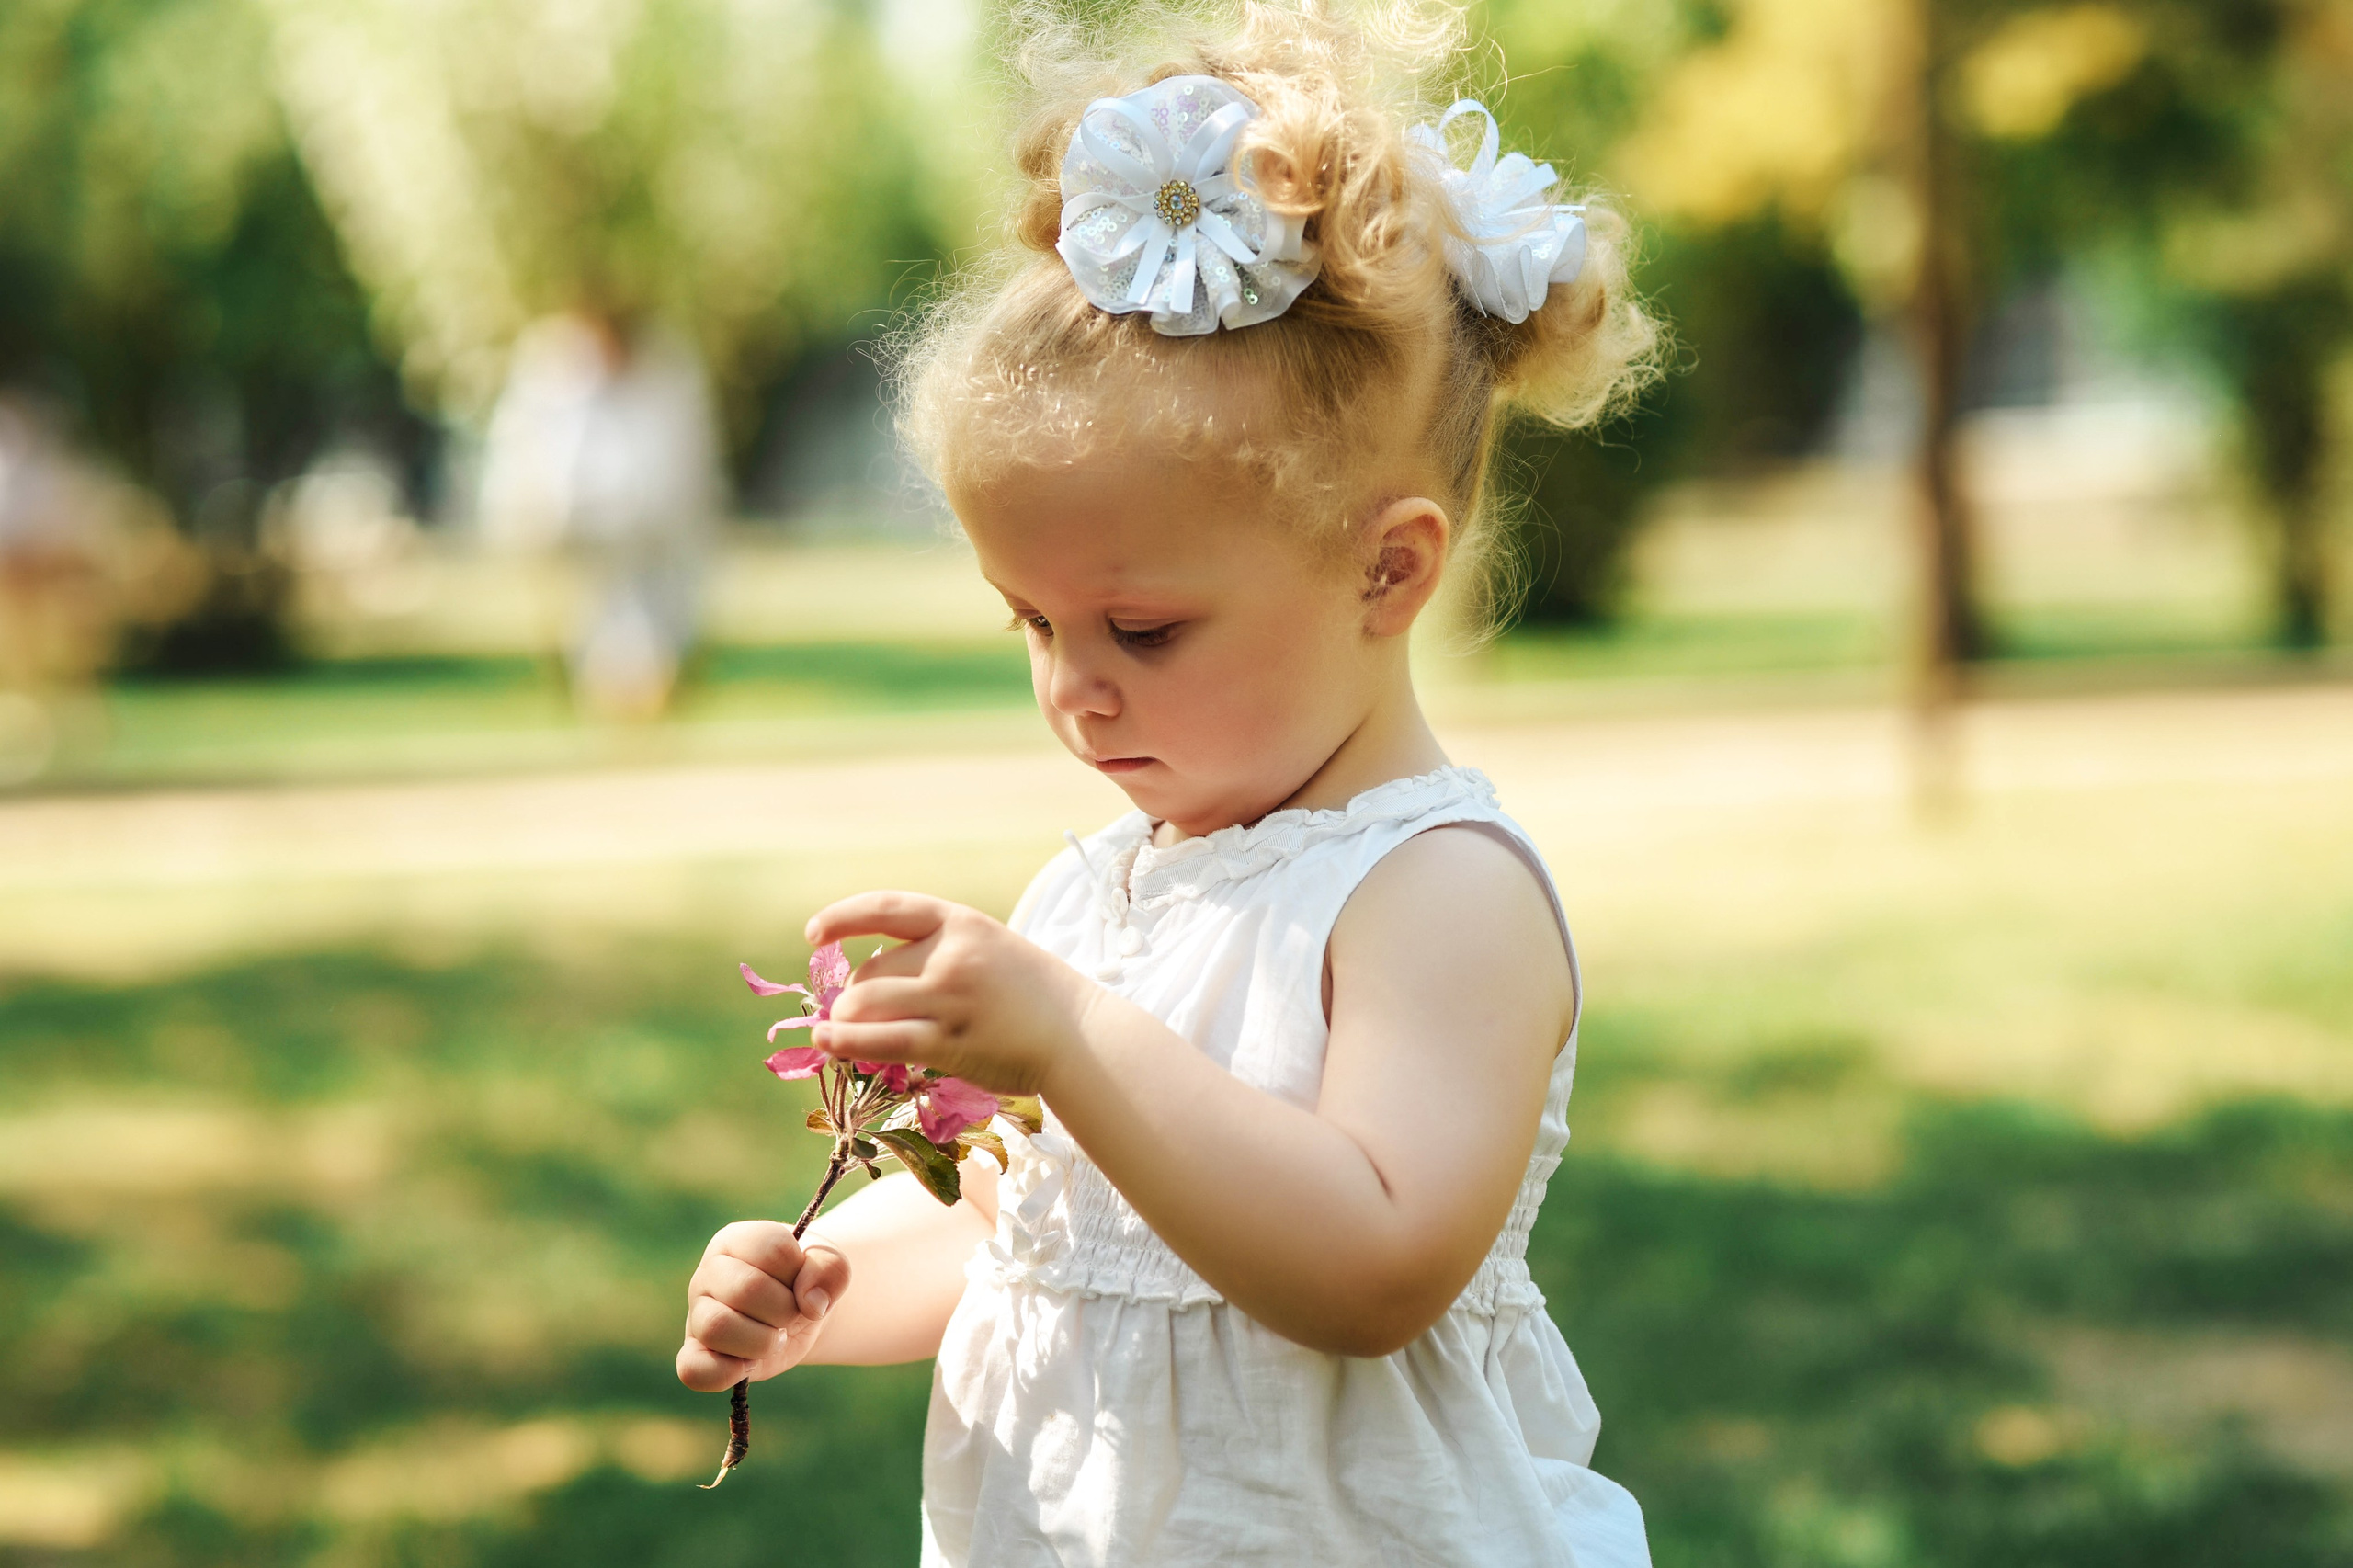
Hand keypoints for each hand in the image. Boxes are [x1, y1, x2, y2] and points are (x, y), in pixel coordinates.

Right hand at [676, 1221, 848, 1390]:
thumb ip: (830, 1270)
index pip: (771, 1248)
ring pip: (716, 1327)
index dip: (799, 1271)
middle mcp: (709, 1272)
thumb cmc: (807, 1280)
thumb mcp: (830, 1264)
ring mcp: (697, 1313)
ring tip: (775, 1339)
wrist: (800, 1313)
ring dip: (762, 1342)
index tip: (803, 1280)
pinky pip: (694, 1369)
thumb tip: (811, 1304)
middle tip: (792, 1314)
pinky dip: (728, 1373)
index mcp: (738, 1240)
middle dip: (785, 1309)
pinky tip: (751, 1364)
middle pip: (745, 1289)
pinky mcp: (695, 1353)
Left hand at [805, 892, 1092, 1096]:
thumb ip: (934, 956)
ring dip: (843, 1023)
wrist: (1079, 1034)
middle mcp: (951, 955)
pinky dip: (844, 1042)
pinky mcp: (949, 1042)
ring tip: (834, 1035)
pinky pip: (881, 1041)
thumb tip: (862, 989)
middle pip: (870, 972)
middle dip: (851, 997)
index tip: (814, 934)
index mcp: (960, 922)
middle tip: (849, 1016)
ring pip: (866, 1006)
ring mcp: (949, 999)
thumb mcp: (987, 949)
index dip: (843, 918)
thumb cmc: (1029, 996)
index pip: (886, 908)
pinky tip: (826, 1044)